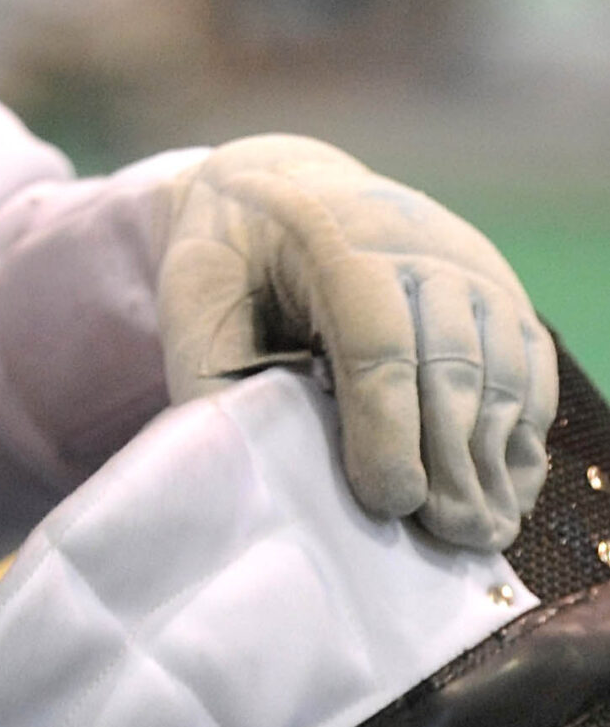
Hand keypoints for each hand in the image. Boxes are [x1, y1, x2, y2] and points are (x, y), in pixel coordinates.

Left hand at [158, 136, 556, 550]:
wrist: (282, 192)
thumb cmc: (233, 268)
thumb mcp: (196, 310)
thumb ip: (220, 387)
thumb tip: (257, 480)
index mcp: (325, 237)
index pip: (375, 340)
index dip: (386, 427)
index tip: (387, 501)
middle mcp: (412, 240)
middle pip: (448, 362)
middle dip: (445, 458)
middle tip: (438, 534)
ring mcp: (467, 264)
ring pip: (498, 371)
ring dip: (487, 459)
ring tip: (470, 531)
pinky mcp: (501, 290)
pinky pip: (530, 371)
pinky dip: (518, 437)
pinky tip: (497, 490)